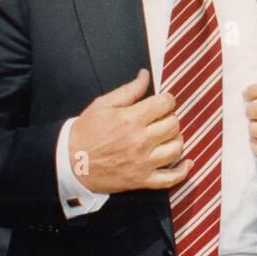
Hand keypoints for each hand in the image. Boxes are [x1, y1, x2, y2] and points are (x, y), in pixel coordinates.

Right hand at [67, 69, 191, 193]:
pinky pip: (170, 179)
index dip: (167, 99)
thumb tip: (146, 75)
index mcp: (131, 119)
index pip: (165, 103)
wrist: (69, 163)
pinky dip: (182, 171)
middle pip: (174, 125)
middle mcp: (140, 141)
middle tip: (160, 119)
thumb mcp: (103, 105)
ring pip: (176, 148)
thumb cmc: (85, 132)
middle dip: (170, 118)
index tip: (163, 102)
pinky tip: (186, 162)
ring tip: (166, 136)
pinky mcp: (141, 180)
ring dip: (176, 139)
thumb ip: (129, 90)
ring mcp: (142, 163)